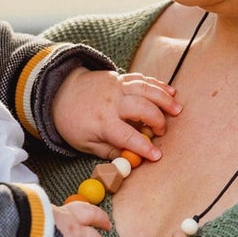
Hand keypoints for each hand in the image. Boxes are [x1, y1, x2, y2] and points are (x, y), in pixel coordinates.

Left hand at [51, 68, 180, 161]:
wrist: (60, 93)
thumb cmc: (73, 122)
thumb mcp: (85, 143)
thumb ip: (109, 150)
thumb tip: (130, 159)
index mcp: (102, 122)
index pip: (127, 136)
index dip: (143, 147)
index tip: (157, 155)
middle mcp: (111, 102)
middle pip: (141, 108)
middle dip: (157, 120)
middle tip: (162, 131)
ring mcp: (116, 86)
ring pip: (145, 89)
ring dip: (163, 98)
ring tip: (177, 109)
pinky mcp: (119, 77)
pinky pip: (141, 78)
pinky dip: (157, 84)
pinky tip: (170, 91)